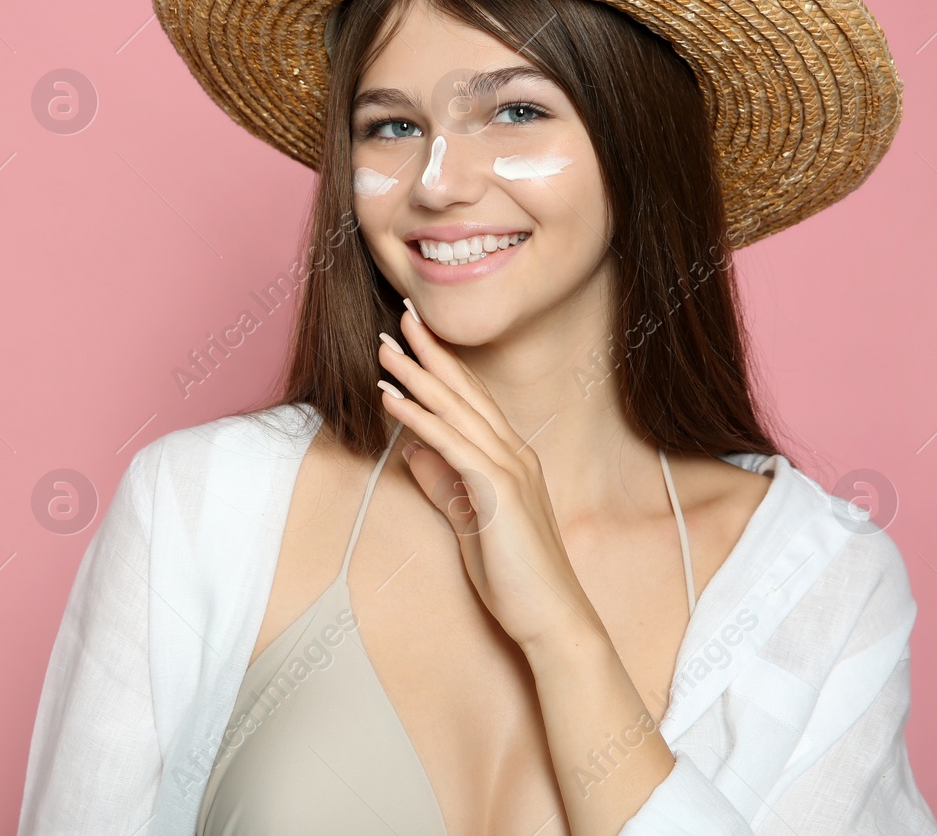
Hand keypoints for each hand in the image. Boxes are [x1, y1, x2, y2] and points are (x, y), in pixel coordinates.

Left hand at [375, 301, 606, 654]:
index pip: (471, 400)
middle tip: (399, 318)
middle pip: (465, 391)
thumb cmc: (515, 578)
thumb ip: (444, 484)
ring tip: (385, 348)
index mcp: (511, 458)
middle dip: (429, 352)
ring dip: (417, 376)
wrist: (552, 619)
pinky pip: (452, 444)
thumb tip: (413, 451)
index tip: (412, 339)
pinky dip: (419, 417)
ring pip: (456, 409)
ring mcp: (510, 469)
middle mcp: (514, 454)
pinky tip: (392, 399)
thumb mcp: (469, 523)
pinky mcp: (499, 491)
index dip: (442, 366)